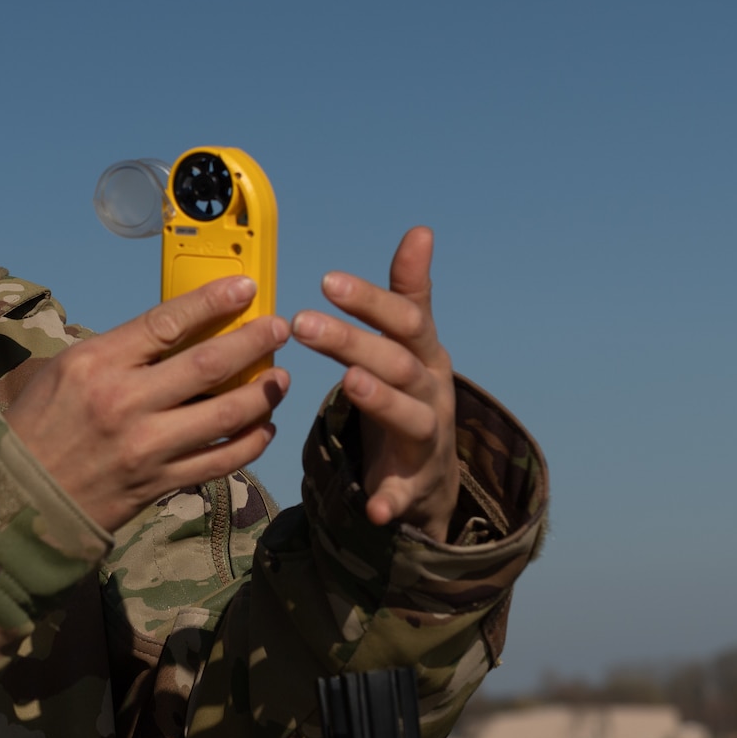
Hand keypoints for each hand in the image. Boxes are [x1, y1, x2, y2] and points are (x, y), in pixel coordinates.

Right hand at [5, 277, 289, 532]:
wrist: (20, 497)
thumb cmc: (42, 424)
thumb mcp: (68, 369)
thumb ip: (123, 351)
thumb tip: (183, 331)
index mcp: (97, 364)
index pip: (167, 322)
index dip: (213, 302)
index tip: (246, 287)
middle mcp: (125, 403)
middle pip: (209, 365)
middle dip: (254, 342)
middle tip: (278, 327)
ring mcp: (146, 447)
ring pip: (226, 416)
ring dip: (263, 394)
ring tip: (280, 379)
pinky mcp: (160, 483)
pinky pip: (221, 462)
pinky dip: (251, 443)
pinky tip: (264, 427)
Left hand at [290, 227, 458, 539]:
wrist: (434, 471)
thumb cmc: (411, 390)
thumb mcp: (413, 343)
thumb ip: (410, 291)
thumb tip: (421, 231)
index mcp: (426, 355)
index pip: (404, 319)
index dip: (370, 300)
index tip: (326, 280)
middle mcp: (433, 392)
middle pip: (397, 363)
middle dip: (353, 341)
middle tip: (302, 322)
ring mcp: (428, 440)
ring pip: (409, 418)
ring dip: (380, 401)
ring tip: (348, 384)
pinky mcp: (416, 485)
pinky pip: (405, 494)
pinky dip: (391, 500)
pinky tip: (373, 507)